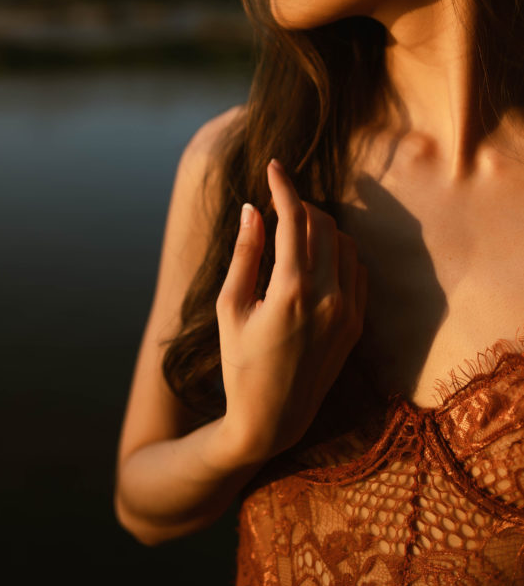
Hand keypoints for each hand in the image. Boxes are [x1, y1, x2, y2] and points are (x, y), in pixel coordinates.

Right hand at [215, 159, 366, 464]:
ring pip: (345, 243)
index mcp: (291, 291)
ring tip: (293, 229)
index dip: (282, 186)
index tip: (273, 165)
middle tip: (277, 202)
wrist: (273, 419)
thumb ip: (245, 253)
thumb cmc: (240, 363)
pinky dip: (339, 251)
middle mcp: (328, 298)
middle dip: (300, 204)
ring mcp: (348, 311)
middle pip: (323, 224)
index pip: (293, 219)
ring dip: (321, 226)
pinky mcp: (357, 324)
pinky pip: (357, 269)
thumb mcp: (229, 306)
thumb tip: (251, 209)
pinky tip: (316, 256)